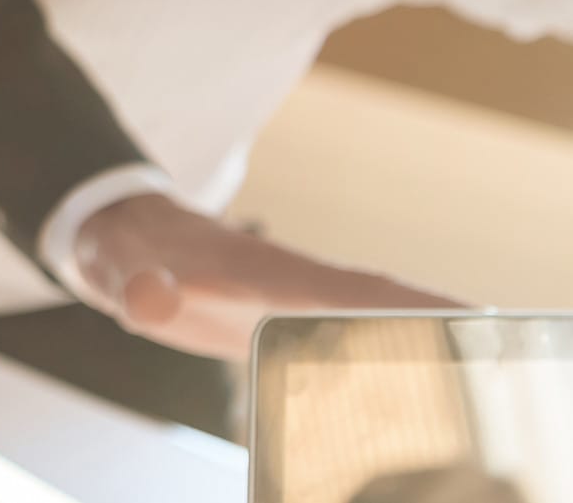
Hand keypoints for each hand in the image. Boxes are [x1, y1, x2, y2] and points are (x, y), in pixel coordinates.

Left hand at [72, 193, 458, 357]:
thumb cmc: (132, 254)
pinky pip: (350, 338)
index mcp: (270, 272)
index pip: (353, 290)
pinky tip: (416, 387)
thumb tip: (147, 301)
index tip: (467, 317)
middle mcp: (295, 281)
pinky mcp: (288, 319)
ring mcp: (296, 299)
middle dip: (443, 322)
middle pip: (384, 302)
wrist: (122, 238)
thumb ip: (138, 288)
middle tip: (502, 345)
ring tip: (480, 371)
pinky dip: (387, 355)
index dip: (408, 306)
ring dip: (424, 340)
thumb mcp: (125, 272)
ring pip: (374, 320)